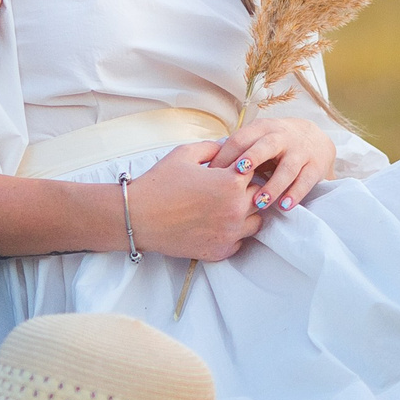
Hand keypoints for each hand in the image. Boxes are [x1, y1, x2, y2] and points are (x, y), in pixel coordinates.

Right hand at [126, 142, 262, 260]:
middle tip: (228, 187)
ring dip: (247, 212)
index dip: (245, 167)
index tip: (234, 168)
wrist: (138, 217)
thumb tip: (227, 147)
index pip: (256, 170)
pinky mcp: (221, 251)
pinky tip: (218, 223)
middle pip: (260, 196)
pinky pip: (241, 241)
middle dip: (247, 189)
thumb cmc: (160, 184)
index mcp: (231, 182)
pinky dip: (234, 232)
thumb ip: (213, 147)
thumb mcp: (185, 153)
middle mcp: (236, 209)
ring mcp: (230, 233)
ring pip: (256, 221)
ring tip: (226, 206)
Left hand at [209, 117, 335, 214]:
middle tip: (237, 175)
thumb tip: (204, 167)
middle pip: (266, 146)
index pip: (241, 139)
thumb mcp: (256, 140)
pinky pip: (305, 181)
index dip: (227, 155)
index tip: (212, 174)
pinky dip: (295, 194)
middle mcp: (282, 137)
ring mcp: (300, 151)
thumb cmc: (274, 144)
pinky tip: (284, 207)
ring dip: (273, 185)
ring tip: (260, 202)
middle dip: (252, 158)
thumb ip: (236, 151)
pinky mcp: (315, 166)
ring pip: (287, 167)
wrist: (315, 138)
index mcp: (262, 128)